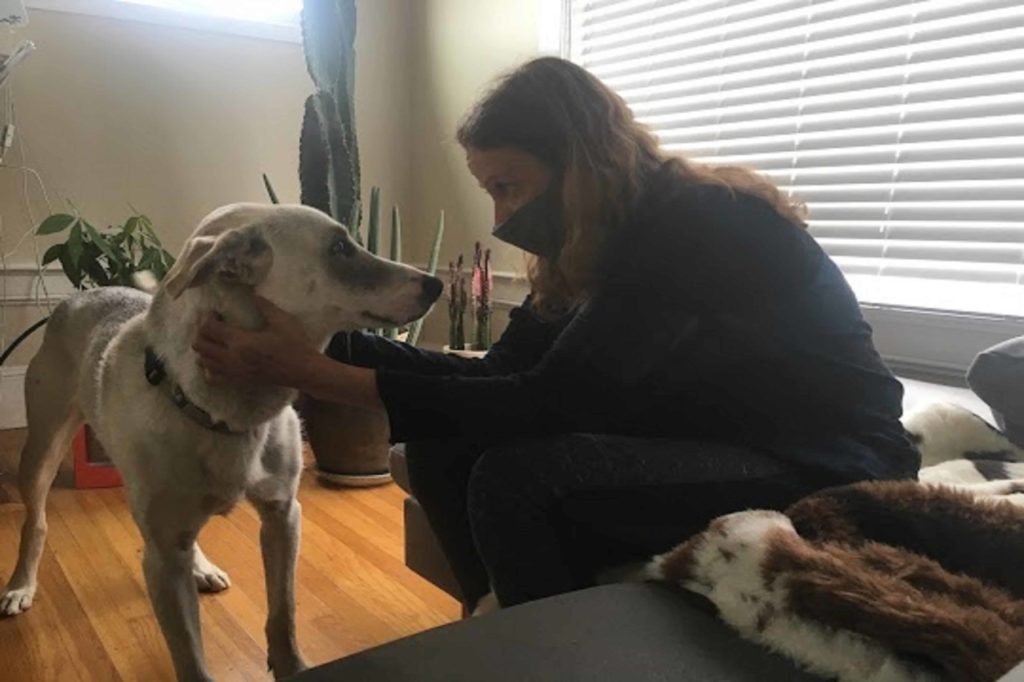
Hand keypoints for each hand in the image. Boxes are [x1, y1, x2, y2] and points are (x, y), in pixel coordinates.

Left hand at [192, 296, 322, 387]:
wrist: (304, 371)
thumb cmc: (295, 345)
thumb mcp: (282, 321)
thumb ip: (264, 306)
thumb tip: (252, 293)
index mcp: (241, 342)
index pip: (209, 329)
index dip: (208, 317)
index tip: (216, 312)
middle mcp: (232, 358)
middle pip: (200, 345)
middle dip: (202, 332)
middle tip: (214, 325)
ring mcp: (233, 372)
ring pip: (203, 360)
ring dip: (205, 348)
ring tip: (216, 339)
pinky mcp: (238, 381)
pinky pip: (212, 377)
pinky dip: (209, 367)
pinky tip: (219, 359)